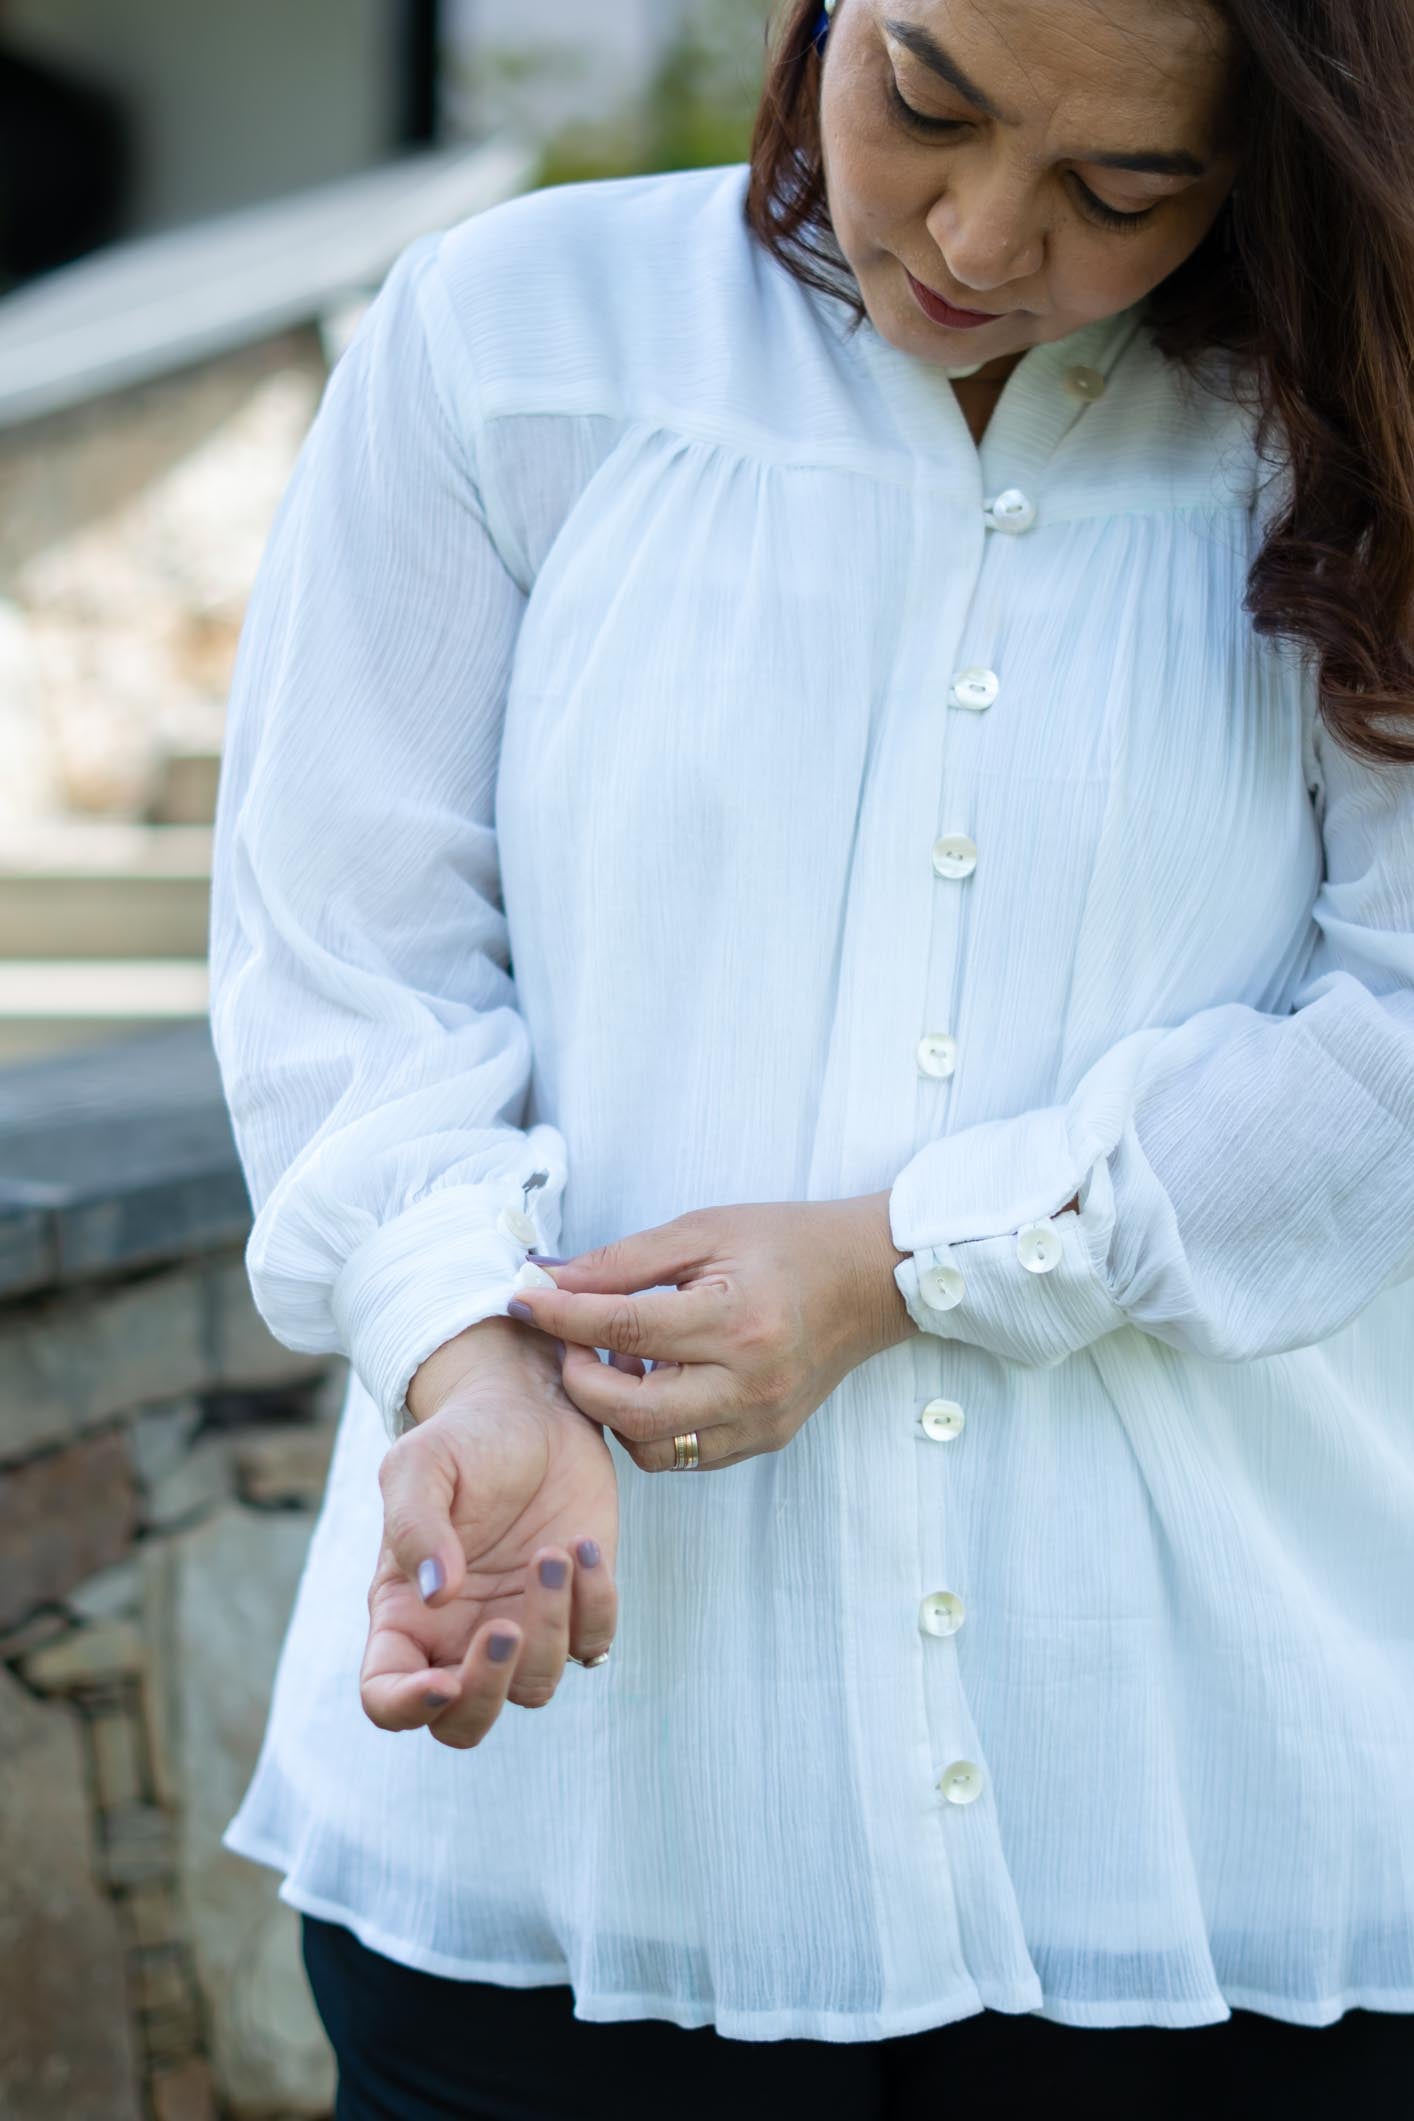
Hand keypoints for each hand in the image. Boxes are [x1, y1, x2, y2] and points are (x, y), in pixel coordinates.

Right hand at [361, 1318, 618, 1748]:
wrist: (533, 1405)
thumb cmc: (463, 1437)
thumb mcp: (421, 1464)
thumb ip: (415, 1526)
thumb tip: (437, 1596)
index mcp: (405, 1611)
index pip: (385, 1696)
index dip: (407, 1707)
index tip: (441, 1681)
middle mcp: (460, 1633)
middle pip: (465, 1722)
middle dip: (488, 1691)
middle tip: (505, 1627)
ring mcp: (523, 1622)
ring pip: (535, 1686)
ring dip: (549, 1628)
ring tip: (552, 1553)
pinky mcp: (581, 1603)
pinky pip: (595, 1641)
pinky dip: (596, 1604)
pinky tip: (583, 1545)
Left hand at [506, 1196, 914, 1472]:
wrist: (866, 1278)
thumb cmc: (785, 1243)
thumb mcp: (702, 1230)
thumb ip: (623, 1261)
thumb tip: (550, 1281)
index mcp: (738, 1320)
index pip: (624, 1331)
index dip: (561, 1317)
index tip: (523, 1300)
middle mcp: (752, 1383)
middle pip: (631, 1411)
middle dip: (579, 1380)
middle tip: (570, 1342)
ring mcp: (761, 1421)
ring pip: (652, 1448)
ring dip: (615, 1411)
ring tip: (620, 1363)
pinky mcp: (765, 1441)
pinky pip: (684, 1455)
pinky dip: (653, 1426)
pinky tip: (657, 1381)